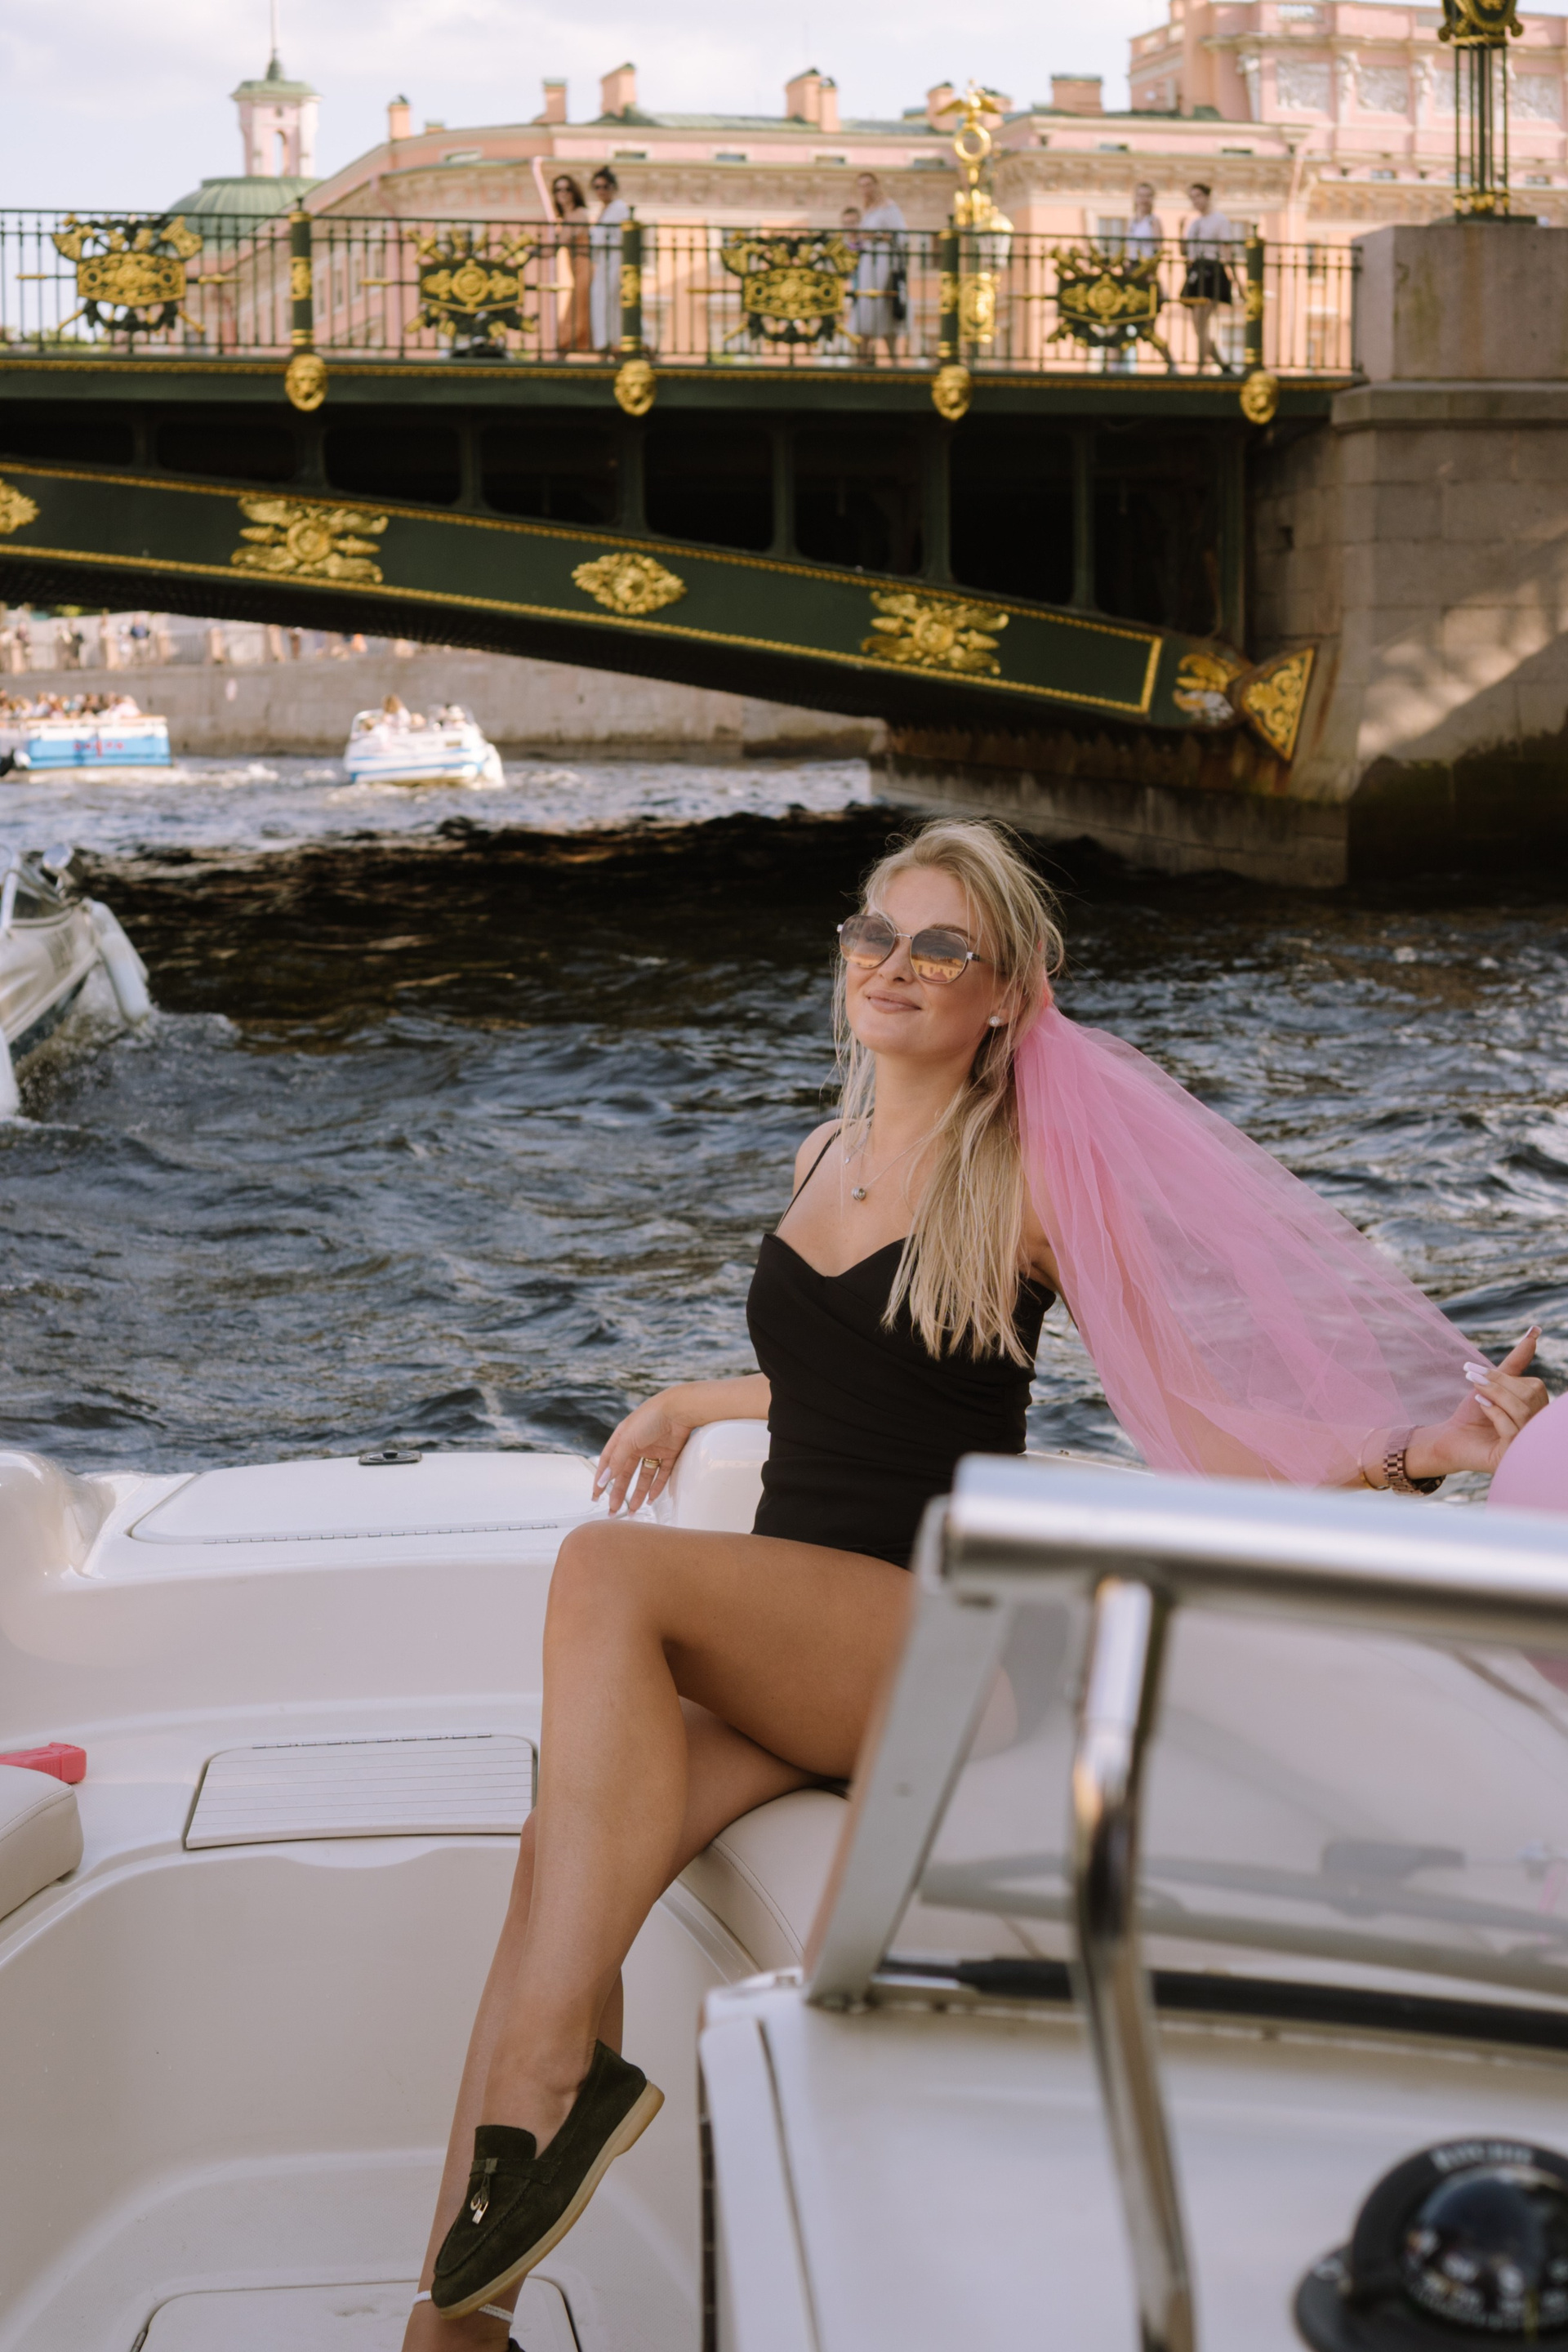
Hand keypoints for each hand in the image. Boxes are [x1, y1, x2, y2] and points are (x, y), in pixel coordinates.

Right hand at [593, 1387, 695, 1515]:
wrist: (680, 1409)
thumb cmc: (650, 1418)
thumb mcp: (628, 1441)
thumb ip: (616, 1462)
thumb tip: (603, 1480)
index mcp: (623, 1439)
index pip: (608, 1463)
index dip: (601, 1479)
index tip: (596, 1495)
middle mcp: (637, 1445)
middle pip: (626, 1473)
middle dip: (619, 1492)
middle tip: (614, 1509)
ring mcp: (654, 1450)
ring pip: (644, 1476)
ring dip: (638, 1493)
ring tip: (633, 1509)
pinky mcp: (670, 1453)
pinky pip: (662, 1474)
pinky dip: (657, 1487)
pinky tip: (651, 1499)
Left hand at [1406, 1329, 1548, 1480]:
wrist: (1450, 1437)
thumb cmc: (1473, 1413)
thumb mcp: (1492, 1384)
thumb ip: (1515, 1363)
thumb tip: (1533, 1332)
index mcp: (1536, 1411)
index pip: (1535, 1387)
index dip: (1507, 1377)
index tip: (1478, 1371)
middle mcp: (1536, 1429)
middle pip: (1530, 1398)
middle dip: (1501, 1384)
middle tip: (1474, 1378)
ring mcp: (1526, 1445)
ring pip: (1522, 1412)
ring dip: (1496, 1395)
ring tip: (1477, 1390)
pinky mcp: (1511, 1457)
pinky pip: (1512, 1430)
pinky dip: (1496, 1413)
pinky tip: (1482, 1406)